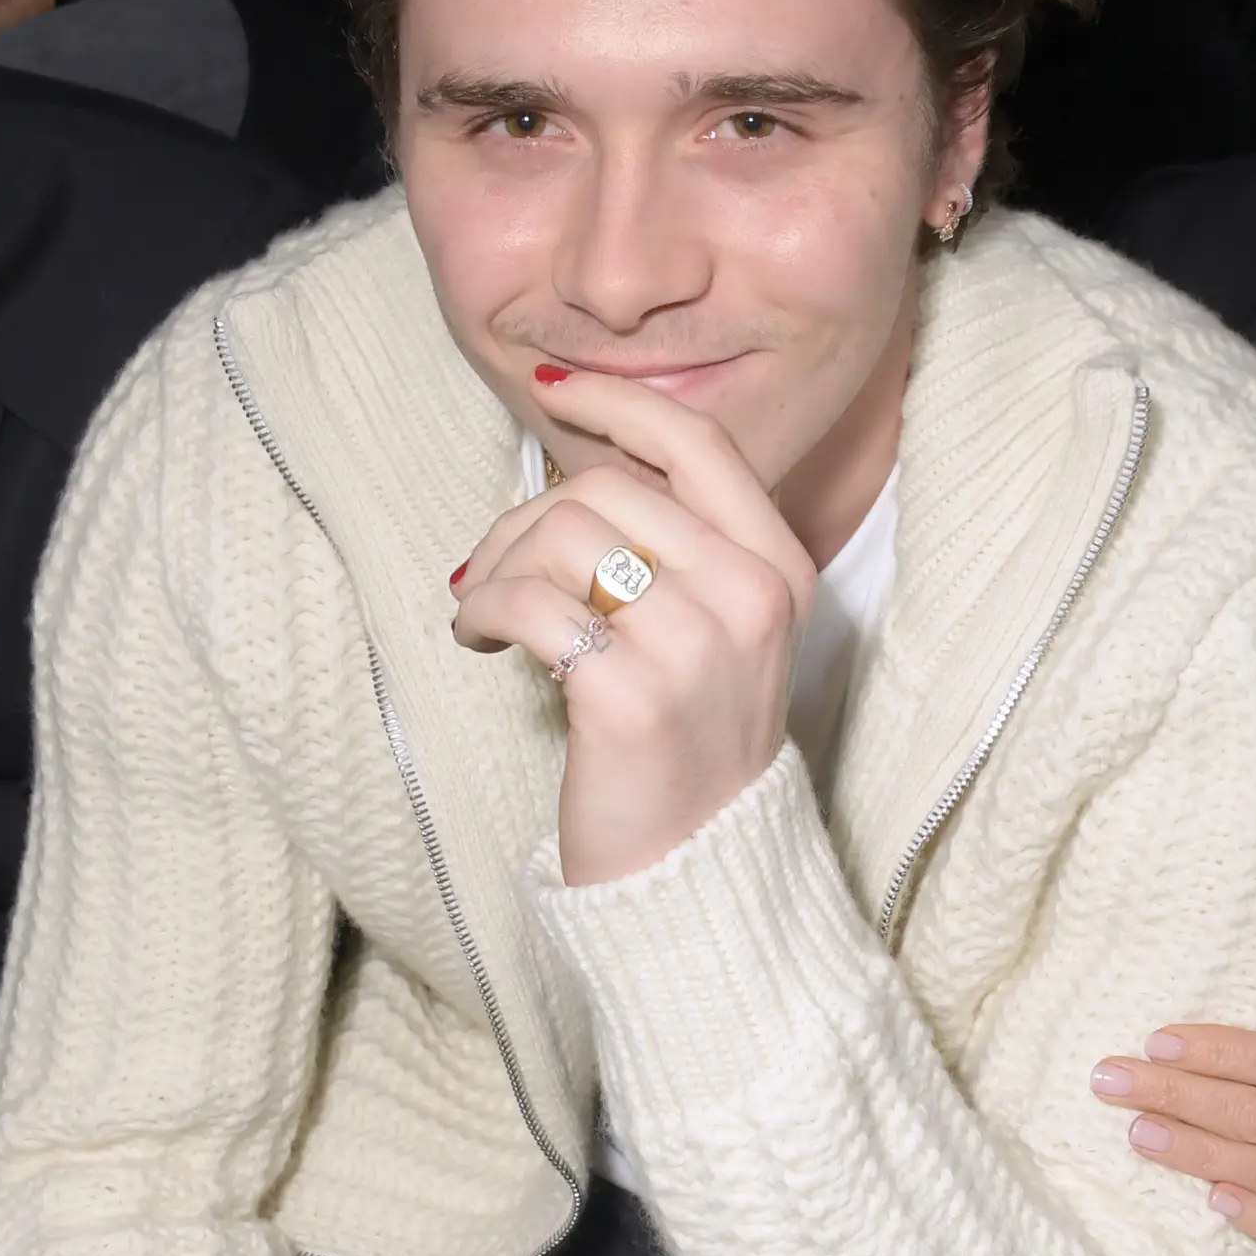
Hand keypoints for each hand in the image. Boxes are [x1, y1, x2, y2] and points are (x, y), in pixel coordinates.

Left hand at [448, 368, 817, 886]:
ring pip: (558, 537)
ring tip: (481, 617)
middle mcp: (748, 596)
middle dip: (521, 519)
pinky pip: (527, 604)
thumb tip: (571, 469)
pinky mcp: (629, 695)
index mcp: (778, 567)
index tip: (551, 385)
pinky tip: (477, 642)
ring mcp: (694, 646)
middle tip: (487, 573)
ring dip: (493, 570)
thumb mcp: (720, 630)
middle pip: (605, 488)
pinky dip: (480, 613)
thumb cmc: (689, 743)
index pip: (696, 442)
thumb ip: (676, 547)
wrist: (696, 870)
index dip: (617, 402)